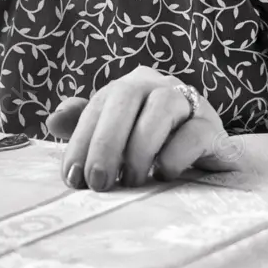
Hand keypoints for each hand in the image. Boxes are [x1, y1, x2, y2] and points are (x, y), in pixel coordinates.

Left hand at [45, 65, 240, 191]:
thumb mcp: (119, 137)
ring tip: (131, 180)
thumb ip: (86, 126)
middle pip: (126, 97)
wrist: (215, 161)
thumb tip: (52, 120)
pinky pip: (195, 132)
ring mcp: (190, 102)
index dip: (81, 140)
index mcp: (130, 86)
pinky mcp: (214, 128)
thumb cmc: (159, 147)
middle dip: (106, 141)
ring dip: (140, 146)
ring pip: (161, 107)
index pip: (98, 104)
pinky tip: (163, 174)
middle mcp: (158, 85)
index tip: (72, 177)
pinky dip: (176, 153)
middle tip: (98, 182)